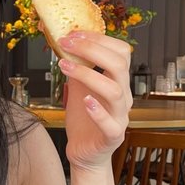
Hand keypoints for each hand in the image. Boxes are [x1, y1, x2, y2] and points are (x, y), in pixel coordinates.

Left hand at [57, 31, 131, 169]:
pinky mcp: (112, 136)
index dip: (99, 39)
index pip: (121, 52)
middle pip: (119, 66)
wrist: (84, 152)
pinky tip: (84, 101)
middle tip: (67, 43)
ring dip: (89, 75)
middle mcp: (123, 96)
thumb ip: (76, 68)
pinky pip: (111, 124)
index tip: (73, 33)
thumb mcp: (78, 88)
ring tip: (66, 66)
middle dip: (92, 50)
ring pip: (115, 91)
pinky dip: (98, 112)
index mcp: (117, 82)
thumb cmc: (84, 118)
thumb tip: (61, 42)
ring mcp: (120, 116)